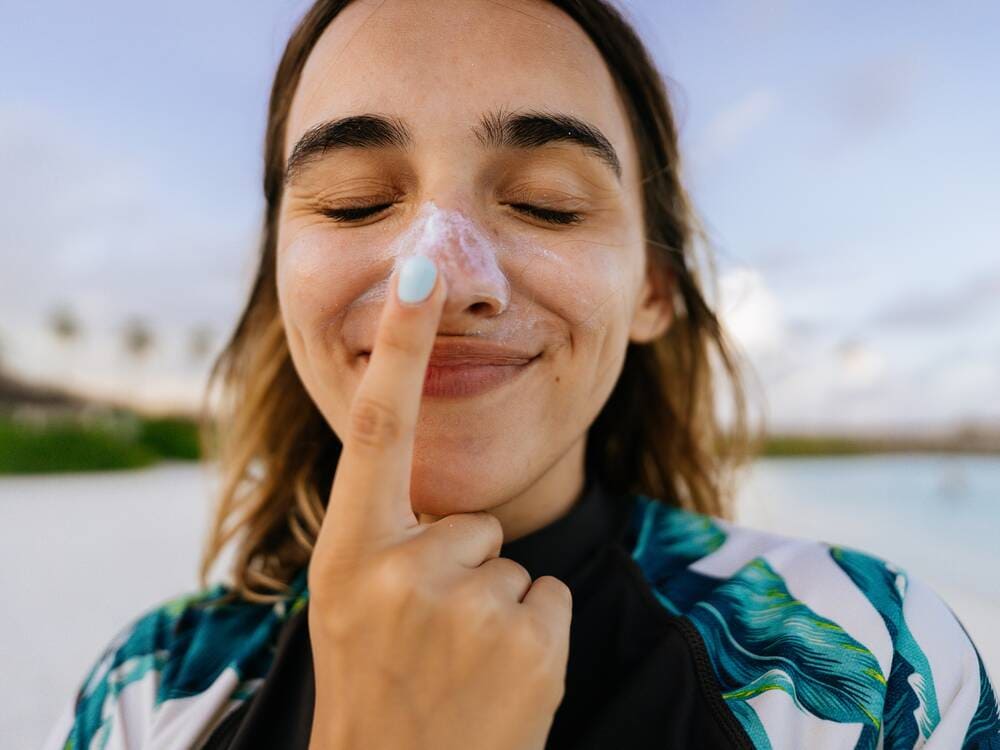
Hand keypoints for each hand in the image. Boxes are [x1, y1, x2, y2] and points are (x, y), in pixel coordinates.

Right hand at [307, 255, 571, 749]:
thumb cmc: (375, 683)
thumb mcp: (347, 602)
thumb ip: (383, 532)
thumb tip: (436, 490)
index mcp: (349, 549)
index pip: (377, 427)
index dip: (398, 343)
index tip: (419, 267)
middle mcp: (399, 568)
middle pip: (474, 519)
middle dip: (465, 567)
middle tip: (430, 636)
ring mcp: (466, 605)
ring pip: (512, 561)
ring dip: (496, 606)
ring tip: (458, 663)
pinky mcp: (529, 638)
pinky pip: (547, 596)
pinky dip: (533, 633)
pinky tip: (496, 678)